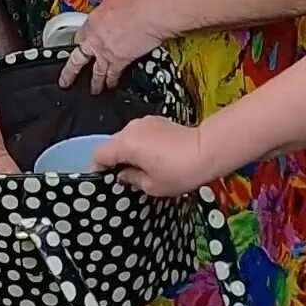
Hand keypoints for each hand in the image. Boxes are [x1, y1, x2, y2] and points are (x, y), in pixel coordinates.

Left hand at [59, 0, 166, 94]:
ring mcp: (105, 52)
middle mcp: (95, 39)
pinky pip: (112, 75)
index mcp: (92, 21)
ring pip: (95, 72)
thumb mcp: (114, 0)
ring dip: (94, 83)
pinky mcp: (119, 61)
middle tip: (65, 80)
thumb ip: (107, 6)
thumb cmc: (138, 4)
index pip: (79, 36)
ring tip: (91, 90)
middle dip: (70, 71)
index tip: (79, 48)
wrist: (151, 14)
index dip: (80, 43)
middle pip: (78, 59)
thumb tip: (109, 6)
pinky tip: (110, 86)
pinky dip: (111, 82)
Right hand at [93, 116, 217, 197]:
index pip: (98, 154)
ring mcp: (145, 121)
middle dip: (115, 161)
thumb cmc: (179, 171)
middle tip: (125, 180)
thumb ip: (131, 179)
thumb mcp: (152, 185)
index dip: (98, 169)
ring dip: (129, 152)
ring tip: (143, 169)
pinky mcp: (158, 120)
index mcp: (125, 144)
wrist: (207, 151)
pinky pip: (141, 134)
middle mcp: (131, 128)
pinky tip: (155, 158)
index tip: (104, 181)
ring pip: (127, 138)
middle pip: (112, 145)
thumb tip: (123, 175)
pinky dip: (141, 145)